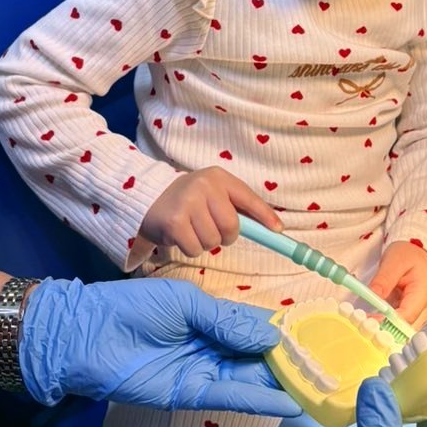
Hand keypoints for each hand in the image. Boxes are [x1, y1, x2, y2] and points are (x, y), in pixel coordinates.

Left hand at [18, 276, 299, 416]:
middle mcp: (211, 346)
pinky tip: (288, 402)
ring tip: (318, 387)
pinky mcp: (190, 395)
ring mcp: (202, 371)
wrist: (87, 334)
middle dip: (290, 361)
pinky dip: (260, 400)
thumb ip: (228, 321)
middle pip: (257, 356)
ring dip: (282, 384)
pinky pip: (231, 397)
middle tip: (328, 368)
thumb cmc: (131, 307)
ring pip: (250, 378)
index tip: (317, 336)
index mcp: (210, 318)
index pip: (254, 326)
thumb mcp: (185, 302)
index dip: (283, 331)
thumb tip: (272, 336)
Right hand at [139, 167, 282, 257]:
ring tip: (192, 230)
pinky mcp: (174, 222)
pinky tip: (181, 235)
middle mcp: (204, 186)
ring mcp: (188, 203)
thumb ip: (239, 207)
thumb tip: (274, 229)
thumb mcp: (213, 194)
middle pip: (231, 227)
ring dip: (205, 243)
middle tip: (212, 231)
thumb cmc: (189, 199)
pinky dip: (190, 248)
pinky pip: (195, 249)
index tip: (278, 231)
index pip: (248, 197)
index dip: (265, 216)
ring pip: (213, 241)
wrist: (148, 198)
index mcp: (218, 177)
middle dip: (225, 236)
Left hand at [369, 240, 426, 330]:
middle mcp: (426, 308)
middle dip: (385, 328)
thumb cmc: (407, 256)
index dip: (388, 322)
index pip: (406, 315)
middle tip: (364, 324)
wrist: (415, 256)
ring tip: (367, 322)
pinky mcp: (413, 317)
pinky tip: (374, 320)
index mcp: (423, 293)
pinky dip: (387, 325)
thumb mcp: (393, 261)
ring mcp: (421, 315)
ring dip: (385, 328)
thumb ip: (383, 279)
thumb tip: (372, 296)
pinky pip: (400, 326)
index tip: (369, 321)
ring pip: (403, 331)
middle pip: (406, 328)